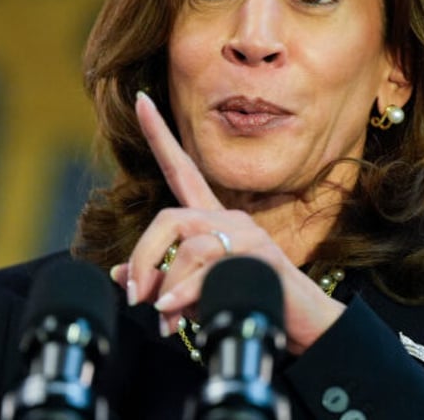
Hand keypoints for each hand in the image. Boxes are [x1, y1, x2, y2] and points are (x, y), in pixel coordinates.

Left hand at [114, 91, 343, 353]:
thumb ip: (161, 277)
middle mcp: (231, 218)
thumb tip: (119, 275)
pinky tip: (177, 312)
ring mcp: (248, 235)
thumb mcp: (194, 290)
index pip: (181, 169)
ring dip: (167, 287)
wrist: (303, 323)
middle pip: (169, 219)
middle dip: (143, 258)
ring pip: (188, 248)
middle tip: (135, 297)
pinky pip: (209, 270)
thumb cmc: (248, 301)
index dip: (159, 136)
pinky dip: (184, 295)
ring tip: (166, 319)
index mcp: (213, 220)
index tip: (139, 100)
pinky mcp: (262, 257)